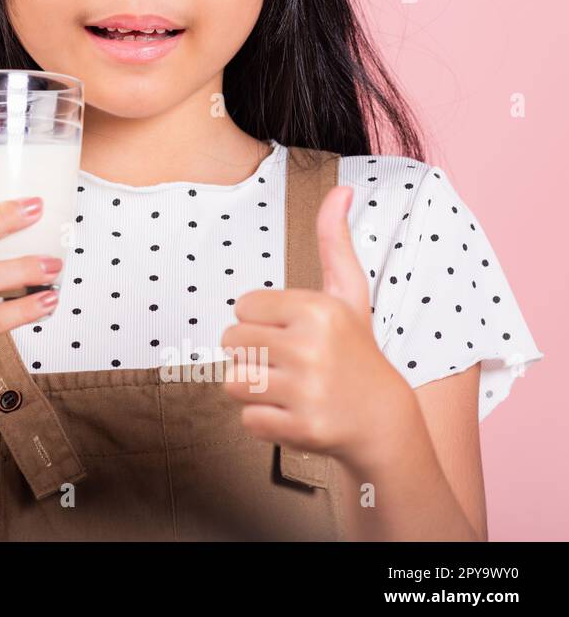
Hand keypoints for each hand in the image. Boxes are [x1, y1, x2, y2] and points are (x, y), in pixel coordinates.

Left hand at [219, 184, 413, 469]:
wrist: (385, 423)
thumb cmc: (357, 350)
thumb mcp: (349, 294)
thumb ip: (335, 241)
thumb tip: (341, 188)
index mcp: (316, 309)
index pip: (242, 308)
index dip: (260, 323)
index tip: (291, 334)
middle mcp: (312, 347)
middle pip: (231, 344)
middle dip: (252, 355)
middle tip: (289, 365)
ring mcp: (308, 390)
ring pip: (234, 382)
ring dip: (255, 389)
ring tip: (290, 389)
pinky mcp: (302, 428)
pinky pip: (247, 420)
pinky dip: (263, 422)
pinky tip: (294, 415)